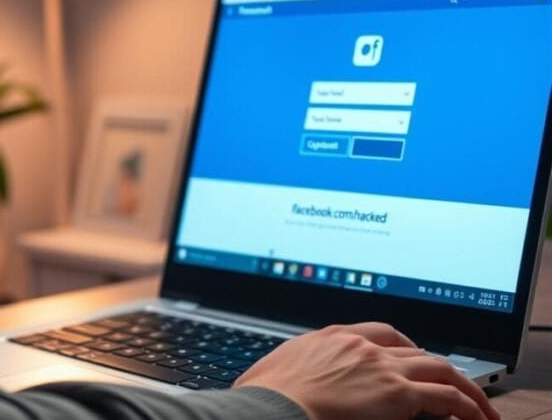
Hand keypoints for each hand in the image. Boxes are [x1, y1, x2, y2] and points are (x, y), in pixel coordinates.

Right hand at [233, 322, 499, 419]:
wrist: (272, 407)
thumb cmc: (264, 397)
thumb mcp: (274, 373)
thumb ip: (292, 372)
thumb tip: (278, 384)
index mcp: (330, 338)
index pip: (378, 332)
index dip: (400, 345)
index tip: (409, 355)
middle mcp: (360, 346)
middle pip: (412, 348)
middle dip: (434, 364)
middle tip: (450, 382)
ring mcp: (381, 368)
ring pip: (440, 367)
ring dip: (466, 386)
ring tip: (479, 406)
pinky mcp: (397, 394)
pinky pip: (448, 397)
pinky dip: (469, 406)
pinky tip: (477, 418)